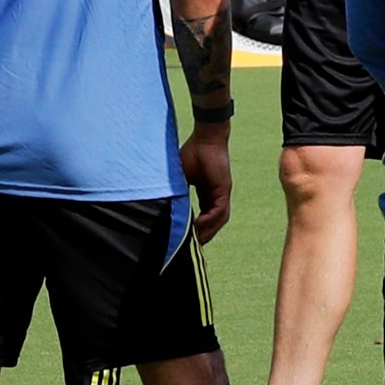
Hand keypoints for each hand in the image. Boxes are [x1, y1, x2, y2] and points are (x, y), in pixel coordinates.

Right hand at [183, 118, 233, 242]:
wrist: (206, 137)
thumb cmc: (192, 153)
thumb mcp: (180, 178)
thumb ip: (175, 192)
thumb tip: (160, 203)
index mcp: (206, 193)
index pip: (202, 216)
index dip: (194, 228)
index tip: (183, 237)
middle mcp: (216, 196)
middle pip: (212, 222)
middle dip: (202, 235)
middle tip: (188, 246)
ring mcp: (221, 193)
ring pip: (217, 220)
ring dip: (207, 231)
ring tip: (194, 241)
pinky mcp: (224, 190)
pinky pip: (219, 211)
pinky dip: (209, 221)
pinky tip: (198, 227)